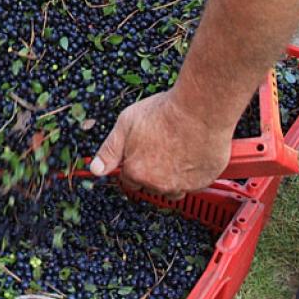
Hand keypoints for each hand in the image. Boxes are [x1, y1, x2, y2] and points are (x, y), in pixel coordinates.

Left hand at [88, 87, 232, 198]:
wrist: (199, 109)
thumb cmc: (164, 113)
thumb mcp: (126, 123)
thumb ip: (110, 150)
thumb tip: (95, 169)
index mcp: (136, 171)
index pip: (129, 181)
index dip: (133, 167)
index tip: (140, 157)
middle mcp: (158, 184)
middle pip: (151, 186)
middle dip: (152, 172)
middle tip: (160, 148)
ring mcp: (182, 185)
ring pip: (174, 189)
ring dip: (172, 178)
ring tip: (177, 152)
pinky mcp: (203, 182)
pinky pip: (195, 184)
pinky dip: (193, 174)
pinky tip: (192, 153)